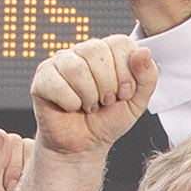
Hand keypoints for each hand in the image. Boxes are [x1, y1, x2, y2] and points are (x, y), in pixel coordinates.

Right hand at [30, 36, 156, 158]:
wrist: (84, 146)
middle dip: (107, 85)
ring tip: (89, 106)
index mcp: (107, 51)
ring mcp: (60, 62)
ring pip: (76, 67)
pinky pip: (57, 84)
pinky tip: (71, 107)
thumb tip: (143, 52)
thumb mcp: (137, 103)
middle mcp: (82, 51)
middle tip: (105, 102)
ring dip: (88, 96)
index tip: (124, 93)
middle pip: (96, 51)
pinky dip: (70, 103)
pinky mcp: (42, 78)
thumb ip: (147, 77)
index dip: (126, 72)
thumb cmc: (108, 121)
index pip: (119, 43)